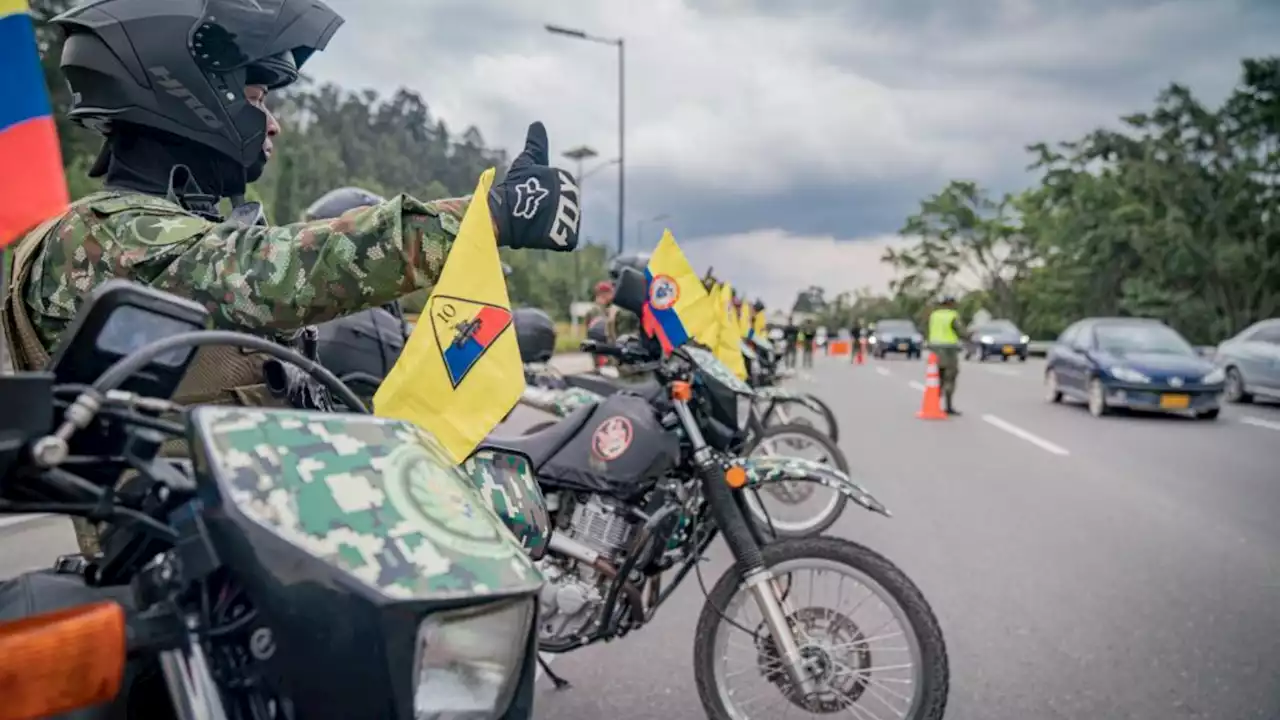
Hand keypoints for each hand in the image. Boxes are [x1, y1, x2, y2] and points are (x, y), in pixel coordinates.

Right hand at [488, 122, 580, 250]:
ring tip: (534, 223)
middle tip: (529, 211)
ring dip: (550, 225)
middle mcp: (572, 196)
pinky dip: (556, 239)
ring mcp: (571, 217)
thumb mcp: (526, 162)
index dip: (541, 196)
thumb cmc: (513, 187)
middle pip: (563, 208)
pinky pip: (566, 240)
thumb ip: (536, 144)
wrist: (503, 213)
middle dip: (547, 211)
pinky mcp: (568, 235)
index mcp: (566, 179)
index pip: (558, 191)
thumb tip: (538, 123)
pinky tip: (544, 235)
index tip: (528, 196)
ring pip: (564, 224)